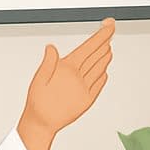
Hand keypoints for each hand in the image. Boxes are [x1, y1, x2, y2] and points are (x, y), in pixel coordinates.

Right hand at [20, 18, 114, 143]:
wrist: (42, 124)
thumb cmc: (38, 101)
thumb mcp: (39, 77)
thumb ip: (49, 61)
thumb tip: (52, 47)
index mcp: (68, 69)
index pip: (89, 47)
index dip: (101, 35)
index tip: (109, 26)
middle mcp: (79, 78)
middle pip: (97, 55)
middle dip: (106, 40)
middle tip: (111, 30)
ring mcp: (85, 89)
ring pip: (100, 68)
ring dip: (106, 56)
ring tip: (109, 47)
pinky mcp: (88, 100)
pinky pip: (99, 84)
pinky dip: (103, 74)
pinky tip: (104, 70)